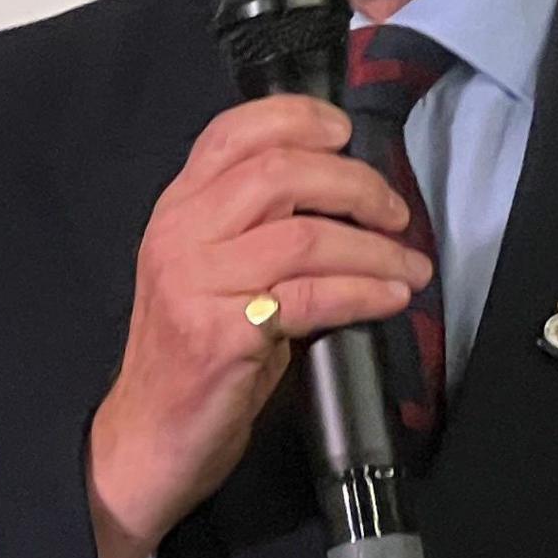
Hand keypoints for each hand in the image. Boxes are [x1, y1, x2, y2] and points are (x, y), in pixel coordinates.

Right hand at [89, 97, 423, 557]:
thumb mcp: (216, 273)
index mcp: (178, 209)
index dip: (297, 119)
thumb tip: (348, 199)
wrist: (148, 438)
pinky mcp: (221, 334)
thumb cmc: (195, 355)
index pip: (232, 132)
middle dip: (356, 185)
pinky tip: (390, 298)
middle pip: (280, 173)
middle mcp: (180, 234)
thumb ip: (258, 227)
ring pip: (304, 236)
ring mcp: (196, 283)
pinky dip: (363, 293)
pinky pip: (312, 297)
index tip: (347, 132)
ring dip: (374, 248)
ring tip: (409, 267)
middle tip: (396, 212)